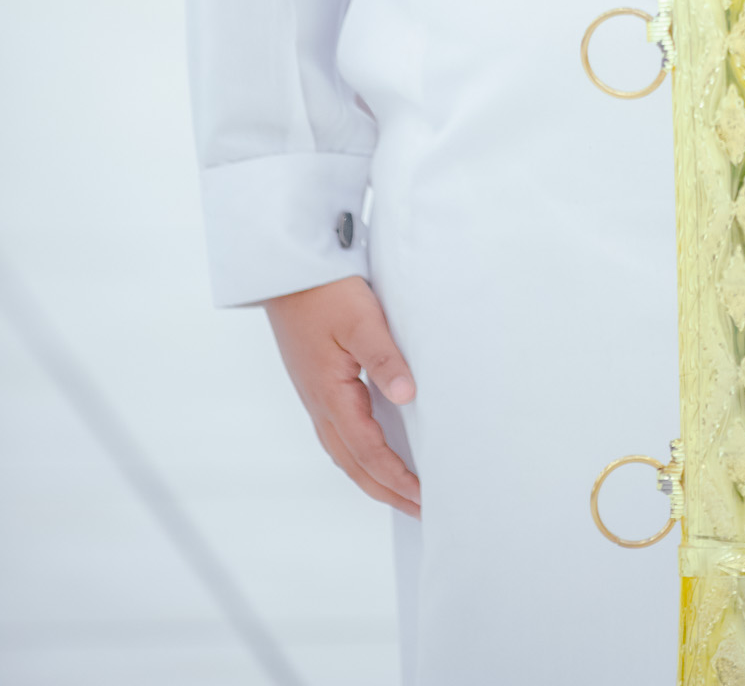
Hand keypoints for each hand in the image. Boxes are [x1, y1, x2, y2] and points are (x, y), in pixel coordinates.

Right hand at [265, 276, 420, 516]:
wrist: (286, 270)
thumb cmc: (324, 292)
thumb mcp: (362, 320)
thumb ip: (385, 359)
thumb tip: (407, 397)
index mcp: (330, 395)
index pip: (368, 451)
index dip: (396, 477)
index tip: (422, 496)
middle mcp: (319, 404)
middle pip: (353, 463)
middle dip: (385, 490)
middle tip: (417, 509)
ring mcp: (315, 395)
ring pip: (343, 451)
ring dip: (371, 475)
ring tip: (399, 490)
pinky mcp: (316, 383)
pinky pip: (338, 432)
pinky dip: (358, 452)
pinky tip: (373, 448)